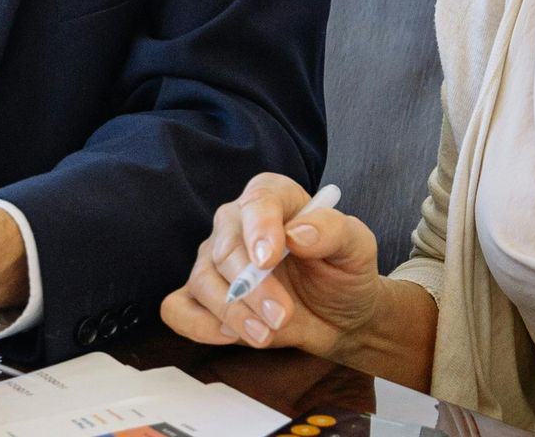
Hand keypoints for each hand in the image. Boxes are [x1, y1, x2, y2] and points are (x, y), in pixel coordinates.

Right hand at [159, 173, 382, 361]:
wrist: (340, 315)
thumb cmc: (344, 273)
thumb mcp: (356, 247)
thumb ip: (333, 231)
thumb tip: (298, 234)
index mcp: (273, 198)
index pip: (257, 202)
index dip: (259, 229)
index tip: (269, 259)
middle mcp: (236, 223)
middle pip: (224, 249)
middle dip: (252, 288)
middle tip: (282, 315)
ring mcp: (214, 260)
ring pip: (202, 281)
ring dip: (232, 313)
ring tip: (266, 334)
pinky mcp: (204, 297)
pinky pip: (178, 307)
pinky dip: (197, 324)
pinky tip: (230, 336)